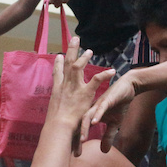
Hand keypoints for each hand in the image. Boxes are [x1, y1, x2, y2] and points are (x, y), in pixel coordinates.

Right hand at [45, 37, 114, 155]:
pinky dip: (104, 75)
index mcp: (57, 91)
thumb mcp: (54, 115)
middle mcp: (64, 85)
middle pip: (67, 64)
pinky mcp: (85, 93)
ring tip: (90, 50)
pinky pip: (96, 80)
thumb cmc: (55, 126)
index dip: (58, 64)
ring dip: (84, 57)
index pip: (57, 74)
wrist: (58, 127)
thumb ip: (59, 112)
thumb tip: (58, 117)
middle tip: (74, 39)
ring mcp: (74, 87)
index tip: (59, 56)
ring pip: (78, 67)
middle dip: (71, 50)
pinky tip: (111, 71)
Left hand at [81, 74, 136, 152]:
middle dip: (77, 138)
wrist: (127, 87)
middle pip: (80, 124)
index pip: (81, 129)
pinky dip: (98, 115)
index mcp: (90, 114)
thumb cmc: (118, 104)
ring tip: (82, 140)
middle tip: (74, 152)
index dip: (77, 141)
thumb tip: (103, 151)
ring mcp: (98, 104)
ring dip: (84, 127)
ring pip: (88, 116)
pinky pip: (101, 107)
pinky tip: (95, 122)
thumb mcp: (114, 123)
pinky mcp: (107, 99)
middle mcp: (91, 109)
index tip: (74, 155)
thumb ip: (108, 136)